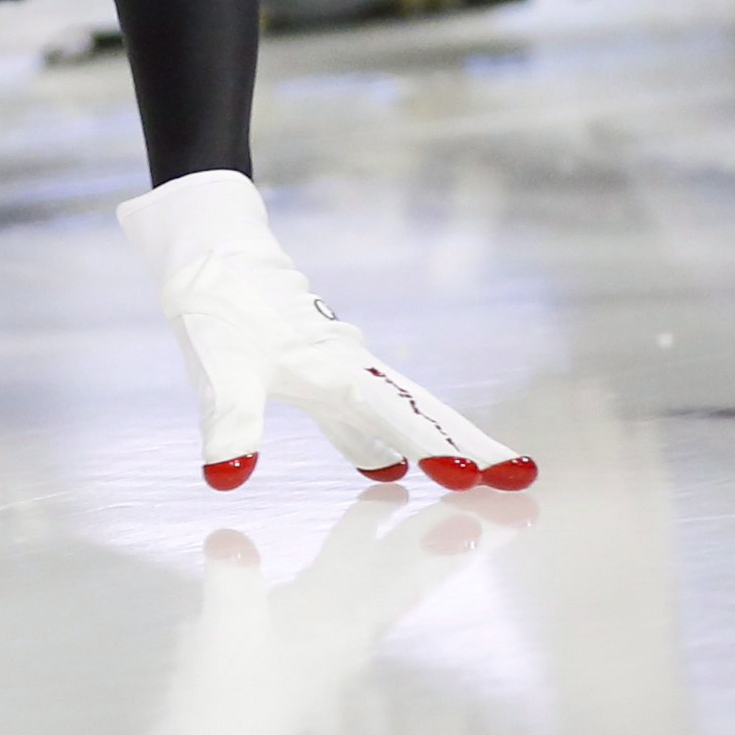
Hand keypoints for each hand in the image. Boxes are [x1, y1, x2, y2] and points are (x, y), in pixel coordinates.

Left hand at [116, 170, 532, 491]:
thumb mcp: (218, 369)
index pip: (395, 414)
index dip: (431, 446)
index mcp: (336, 369)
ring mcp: (342, 371)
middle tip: (523, 478)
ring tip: (479, 482)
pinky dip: (385, 441)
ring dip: (438, 444)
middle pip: (424, 413)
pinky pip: (367, 414)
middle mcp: (351, 370)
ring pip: (402, 413)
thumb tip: (228, 479)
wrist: (211, 252)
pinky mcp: (323, 372)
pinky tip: (386, 469)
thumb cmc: (217, 305)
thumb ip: (229, 423)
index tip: (469, 479)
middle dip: (473, 445)